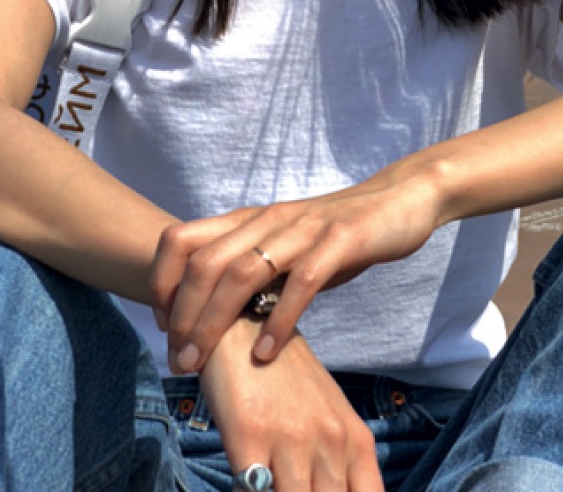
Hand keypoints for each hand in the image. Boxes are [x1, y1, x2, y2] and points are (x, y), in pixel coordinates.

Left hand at [150, 168, 442, 371]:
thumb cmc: (337, 233)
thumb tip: (211, 318)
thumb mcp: (286, 248)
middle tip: (178, 360)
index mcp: (251, 219)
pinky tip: (267, 353)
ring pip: (244, 271)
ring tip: (202, 362)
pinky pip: (302, 281)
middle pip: (206, 262)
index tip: (162, 326)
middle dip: (182, 314)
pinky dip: (279, 320)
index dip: (162, 282)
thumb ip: (253, 273)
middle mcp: (270, 218)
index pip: (182, 239)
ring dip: (215, 322)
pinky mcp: (341, 239)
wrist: (400, 200)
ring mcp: (305, 227)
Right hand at [200, 317, 382, 491]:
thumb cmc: (287, 379)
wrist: (247, 326)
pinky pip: (254, 491)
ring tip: (272, 487)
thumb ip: (342, 463)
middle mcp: (331, 441)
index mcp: (355, 440)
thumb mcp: (328, 416)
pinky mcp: (250, 437)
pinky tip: (248, 485)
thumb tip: (342, 491)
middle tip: (296, 488)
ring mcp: (292, 439)